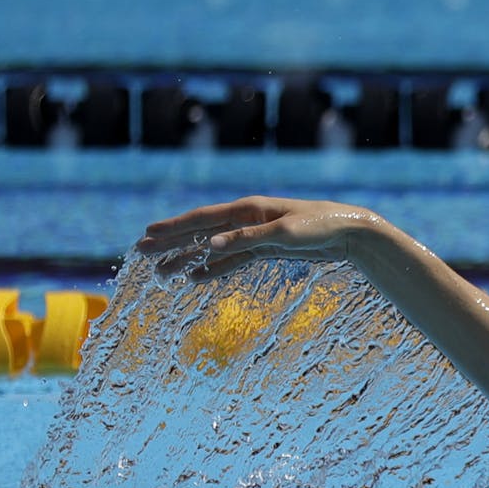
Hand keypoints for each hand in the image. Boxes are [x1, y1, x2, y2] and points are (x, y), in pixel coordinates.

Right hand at [136, 195, 375, 280]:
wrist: (348, 232)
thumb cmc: (320, 226)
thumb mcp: (284, 233)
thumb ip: (247, 238)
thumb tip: (210, 245)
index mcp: (248, 209)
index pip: (203, 219)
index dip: (174, 228)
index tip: (147, 235)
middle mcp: (247, 219)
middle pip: (201, 232)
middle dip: (171, 243)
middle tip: (141, 253)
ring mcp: (255, 235)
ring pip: (212, 249)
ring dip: (187, 259)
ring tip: (161, 274)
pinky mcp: (266, 250)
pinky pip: (233, 261)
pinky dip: (213, 270)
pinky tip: (195, 278)